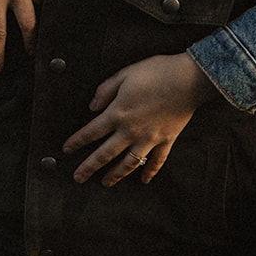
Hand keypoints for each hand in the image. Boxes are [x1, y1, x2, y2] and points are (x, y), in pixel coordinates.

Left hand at [64, 52, 217, 186]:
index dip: (77, 141)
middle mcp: (131, 130)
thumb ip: (105, 90)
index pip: (91, 131)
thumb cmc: (157, 72)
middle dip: (89, 167)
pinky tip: (144, 180)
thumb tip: (92, 107)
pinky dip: (150, 171)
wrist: (188, 79)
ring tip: (105, 183)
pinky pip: (157, 161)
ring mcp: (149, 138)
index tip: (67, 149)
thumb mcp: (125, 74)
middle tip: (78, 178)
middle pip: (105, 154)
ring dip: (115, 175)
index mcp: (118, 113)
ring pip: (128, 163)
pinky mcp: (166, 140)